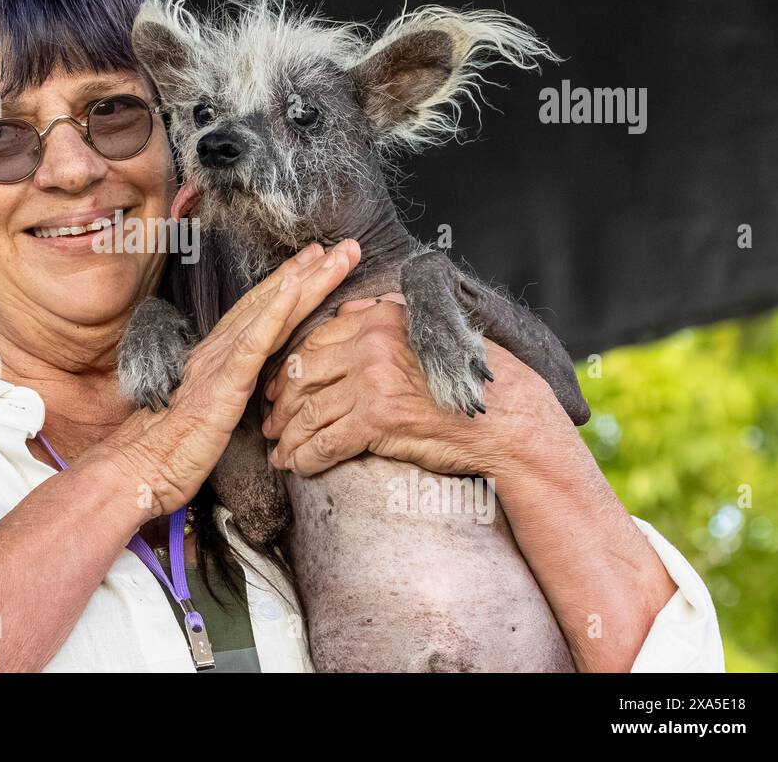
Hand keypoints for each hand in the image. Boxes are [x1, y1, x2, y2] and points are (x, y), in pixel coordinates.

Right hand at [98, 239, 360, 515]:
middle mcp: (219, 349)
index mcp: (218, 356)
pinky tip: (294, 289)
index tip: (317, 261)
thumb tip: (251, 384)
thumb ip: (230, 390)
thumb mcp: (211, 412)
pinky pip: (253, 342)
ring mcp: (221, 362)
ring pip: (268, 312)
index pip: (260, 312)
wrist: (142, 467)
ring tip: (333, 256)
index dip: (290, 283)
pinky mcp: (224, 383)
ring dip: (304, 281)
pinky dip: (275, 312)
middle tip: (345, 247)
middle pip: (269, 301)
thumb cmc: (174, 449)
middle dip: (309, 272)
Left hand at [262, 294, 570, 476]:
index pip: (314, 342)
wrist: (507, 418)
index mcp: (379, 321)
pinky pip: (325, 442)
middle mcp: (371, 345)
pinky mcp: (378, 419)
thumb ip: (384, 317)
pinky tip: (297, 466)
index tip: (276, 386)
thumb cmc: (470, 380)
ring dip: (288, 436)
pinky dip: (305, 458)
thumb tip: (348, 309)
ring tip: (279, 452)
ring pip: (309, 411)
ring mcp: (373, 381)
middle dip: (280, 404)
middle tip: (269, 423)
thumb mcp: (426, 333)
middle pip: (303, 375)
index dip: (288, 368)